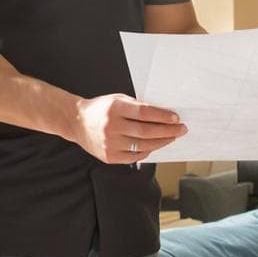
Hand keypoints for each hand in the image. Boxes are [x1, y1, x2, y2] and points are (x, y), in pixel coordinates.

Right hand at [72, 94, 186, 164]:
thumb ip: (137, 107)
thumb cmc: (100, 109)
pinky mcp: (109, 156)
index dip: (163, 116)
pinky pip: (135, 156)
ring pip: (143, 146)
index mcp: (115, 109)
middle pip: (147, 132)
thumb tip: (163, 116)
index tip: (176, 118)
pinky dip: (148, 151)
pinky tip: (155, 145)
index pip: (145, 113)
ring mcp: (110, 144)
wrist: (76, 122)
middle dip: (168, 131)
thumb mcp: (118, 100)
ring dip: (161, 142)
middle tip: (181, 129)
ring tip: (172, 137)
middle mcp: (112, 127)